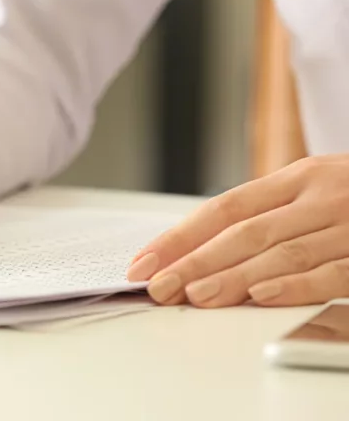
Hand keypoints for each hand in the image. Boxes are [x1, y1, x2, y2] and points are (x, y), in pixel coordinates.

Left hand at [128, 155, 348, 307]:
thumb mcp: (318, 189)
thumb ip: (273, 213)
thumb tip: (204, 249)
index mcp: (297, 177)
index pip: (224, 208)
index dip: (181, 236)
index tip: (144, 262)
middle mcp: (320, 194)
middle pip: (244, 231)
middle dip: (194, 261)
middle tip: (158, 286)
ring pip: (282, 251)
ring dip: (234, 276)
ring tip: (195, 296)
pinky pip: (334, 270)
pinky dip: (296, 284)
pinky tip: (262, 296)